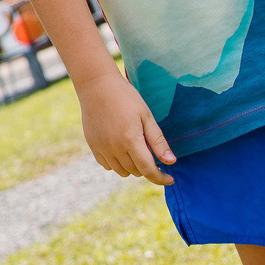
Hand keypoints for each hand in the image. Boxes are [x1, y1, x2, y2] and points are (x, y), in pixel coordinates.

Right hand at [75, 67, 173, 185]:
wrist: (97, 86)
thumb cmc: (126, 98)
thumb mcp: (146, 116)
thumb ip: (158, 141)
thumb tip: (171, 162)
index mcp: (131, 140)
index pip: (148, 170)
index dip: (160, 178)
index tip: (170, 179)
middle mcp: (115, 148)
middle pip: (136, 172)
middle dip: (147, 167)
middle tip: (151, 152)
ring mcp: (101, 148)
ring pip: (121, 171)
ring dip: (132, 167)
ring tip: (136, 150)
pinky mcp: (93, 146)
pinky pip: (107, 165)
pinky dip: (117, 163)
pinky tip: (121, 150)